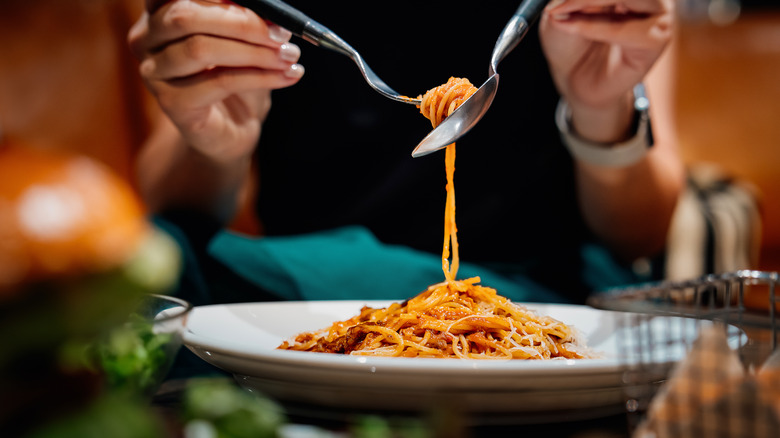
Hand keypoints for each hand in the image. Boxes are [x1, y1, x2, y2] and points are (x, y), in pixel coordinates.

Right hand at [128, 0, 303, 161]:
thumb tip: (271, 12)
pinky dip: (261, 76)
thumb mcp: (241, 39)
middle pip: (186, 17)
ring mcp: (154, 73)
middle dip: (242, 22)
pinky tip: (288, 75)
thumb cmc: (235, 75)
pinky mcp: (172, 104)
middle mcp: (145, 40)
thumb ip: (244, 18)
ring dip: (255, 51)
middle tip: (282, 33)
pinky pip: (220, 82)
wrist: (231, 128)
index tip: (262, 4)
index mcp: (158, 13)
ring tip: (289, 56)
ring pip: (201, 50)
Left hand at [539, 0, 673, 140]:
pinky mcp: (657, 41)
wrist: (576, 82)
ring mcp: (659, 16)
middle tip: (558, 6)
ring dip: (592, 5)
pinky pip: (635, 31)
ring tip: (563, 18)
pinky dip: (602, 28)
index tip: (554, 1)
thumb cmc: (571, 45)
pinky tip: (578, 31)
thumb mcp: (557, 13)